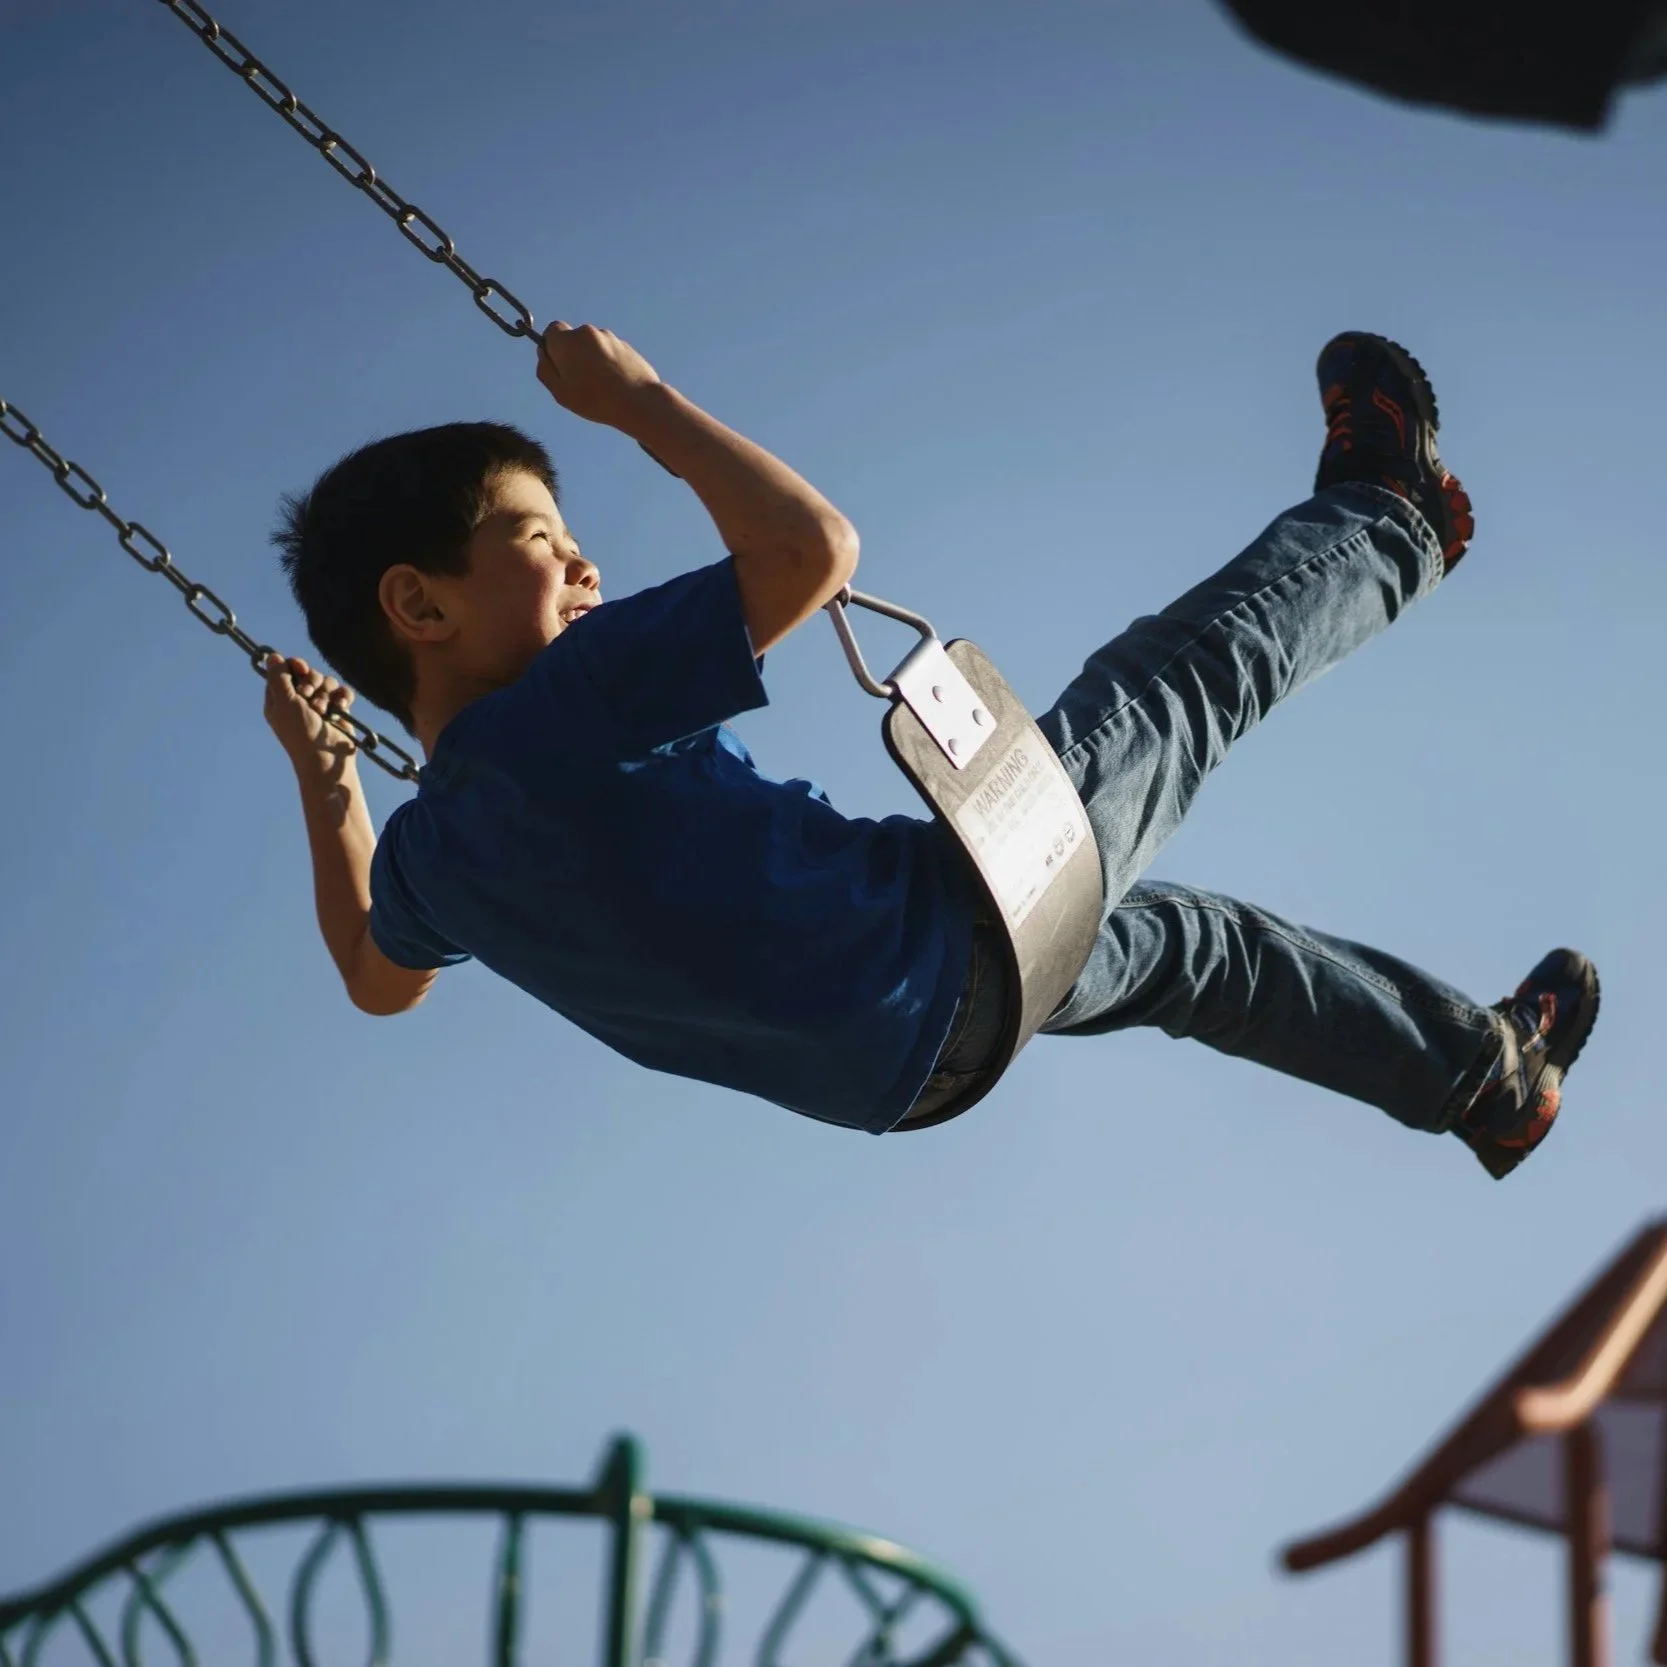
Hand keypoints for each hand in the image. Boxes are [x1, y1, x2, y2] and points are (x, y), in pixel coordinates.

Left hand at [263, 655, 357, 777]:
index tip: (301, 667)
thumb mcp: (285, 702)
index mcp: (280, 700)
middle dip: (312, 682)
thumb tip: (272, 655)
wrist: (327, 759)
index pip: (285, 671)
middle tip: (309, 695)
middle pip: (308, 673)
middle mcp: (299, 701)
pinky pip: (343, 692)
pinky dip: (343, 697)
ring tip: (323, 711)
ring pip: (327, 682)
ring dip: (326, 694)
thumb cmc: (301, 733)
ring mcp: (320, 706)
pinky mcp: (339, 711)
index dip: (294, 666)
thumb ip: (278, 677)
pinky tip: (342, 706)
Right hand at [536, 322, 661, 430]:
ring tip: (602, 385)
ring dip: (593, 359)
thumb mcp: (560, 392)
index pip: (552, 330)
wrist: (638, 401)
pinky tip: (616, 383)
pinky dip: (609, 363)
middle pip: (574, 339)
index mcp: (568, 341)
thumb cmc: (595, 400)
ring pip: (593, 345)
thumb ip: (546, 370)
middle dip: (574, 354)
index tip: (559, 364)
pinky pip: (610, 351)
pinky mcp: (626, 345)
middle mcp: (588, 332)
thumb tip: (544, 353)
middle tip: (581, 380)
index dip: (552, 346)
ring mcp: (610, 337)